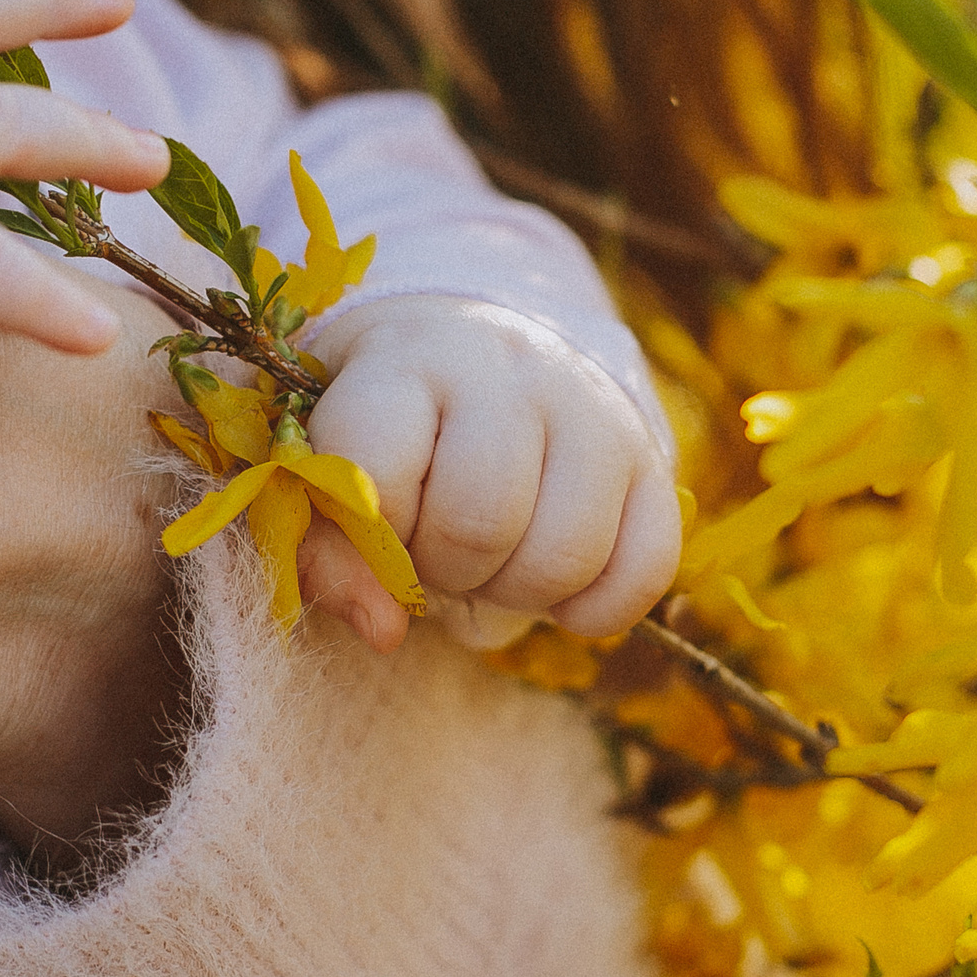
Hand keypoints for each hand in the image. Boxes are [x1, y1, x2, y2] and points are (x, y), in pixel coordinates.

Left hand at [301, 296, 680, 642]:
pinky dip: (593, 609)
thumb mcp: (329, 453)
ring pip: (563, 556)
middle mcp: (508, 368)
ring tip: (492, 560)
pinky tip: (557, 584)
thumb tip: (384, 631)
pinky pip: (643, 572)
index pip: (375, 470)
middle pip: (478, 523)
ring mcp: (592, 409)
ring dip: (515, 593)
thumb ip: (323, 542)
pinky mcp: (654, 458)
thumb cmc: (391, 417)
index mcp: (406, 359)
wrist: (487, 345)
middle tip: (434, 548)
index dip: (366, 537)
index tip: (375, 529)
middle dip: (442, 570)